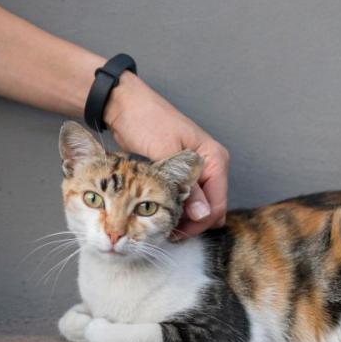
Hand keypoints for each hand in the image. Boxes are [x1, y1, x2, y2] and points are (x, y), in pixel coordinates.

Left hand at [104, 72, 229, 237]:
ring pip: (198, 205)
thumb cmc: (145, 122)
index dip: (197, 225)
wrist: (124, 106)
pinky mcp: (181, 171)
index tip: (172, 235)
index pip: (216, 206)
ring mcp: (196, 168)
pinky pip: (186, 197)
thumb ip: (184, 185)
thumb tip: (202, 214)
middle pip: (209, 208)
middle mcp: (210, 164)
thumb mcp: (163, 155)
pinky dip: (176, 207)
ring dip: (183, 218)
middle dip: (190, 224)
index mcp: (214, 158)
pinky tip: (159, 214)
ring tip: (160, 228)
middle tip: (165, 235)